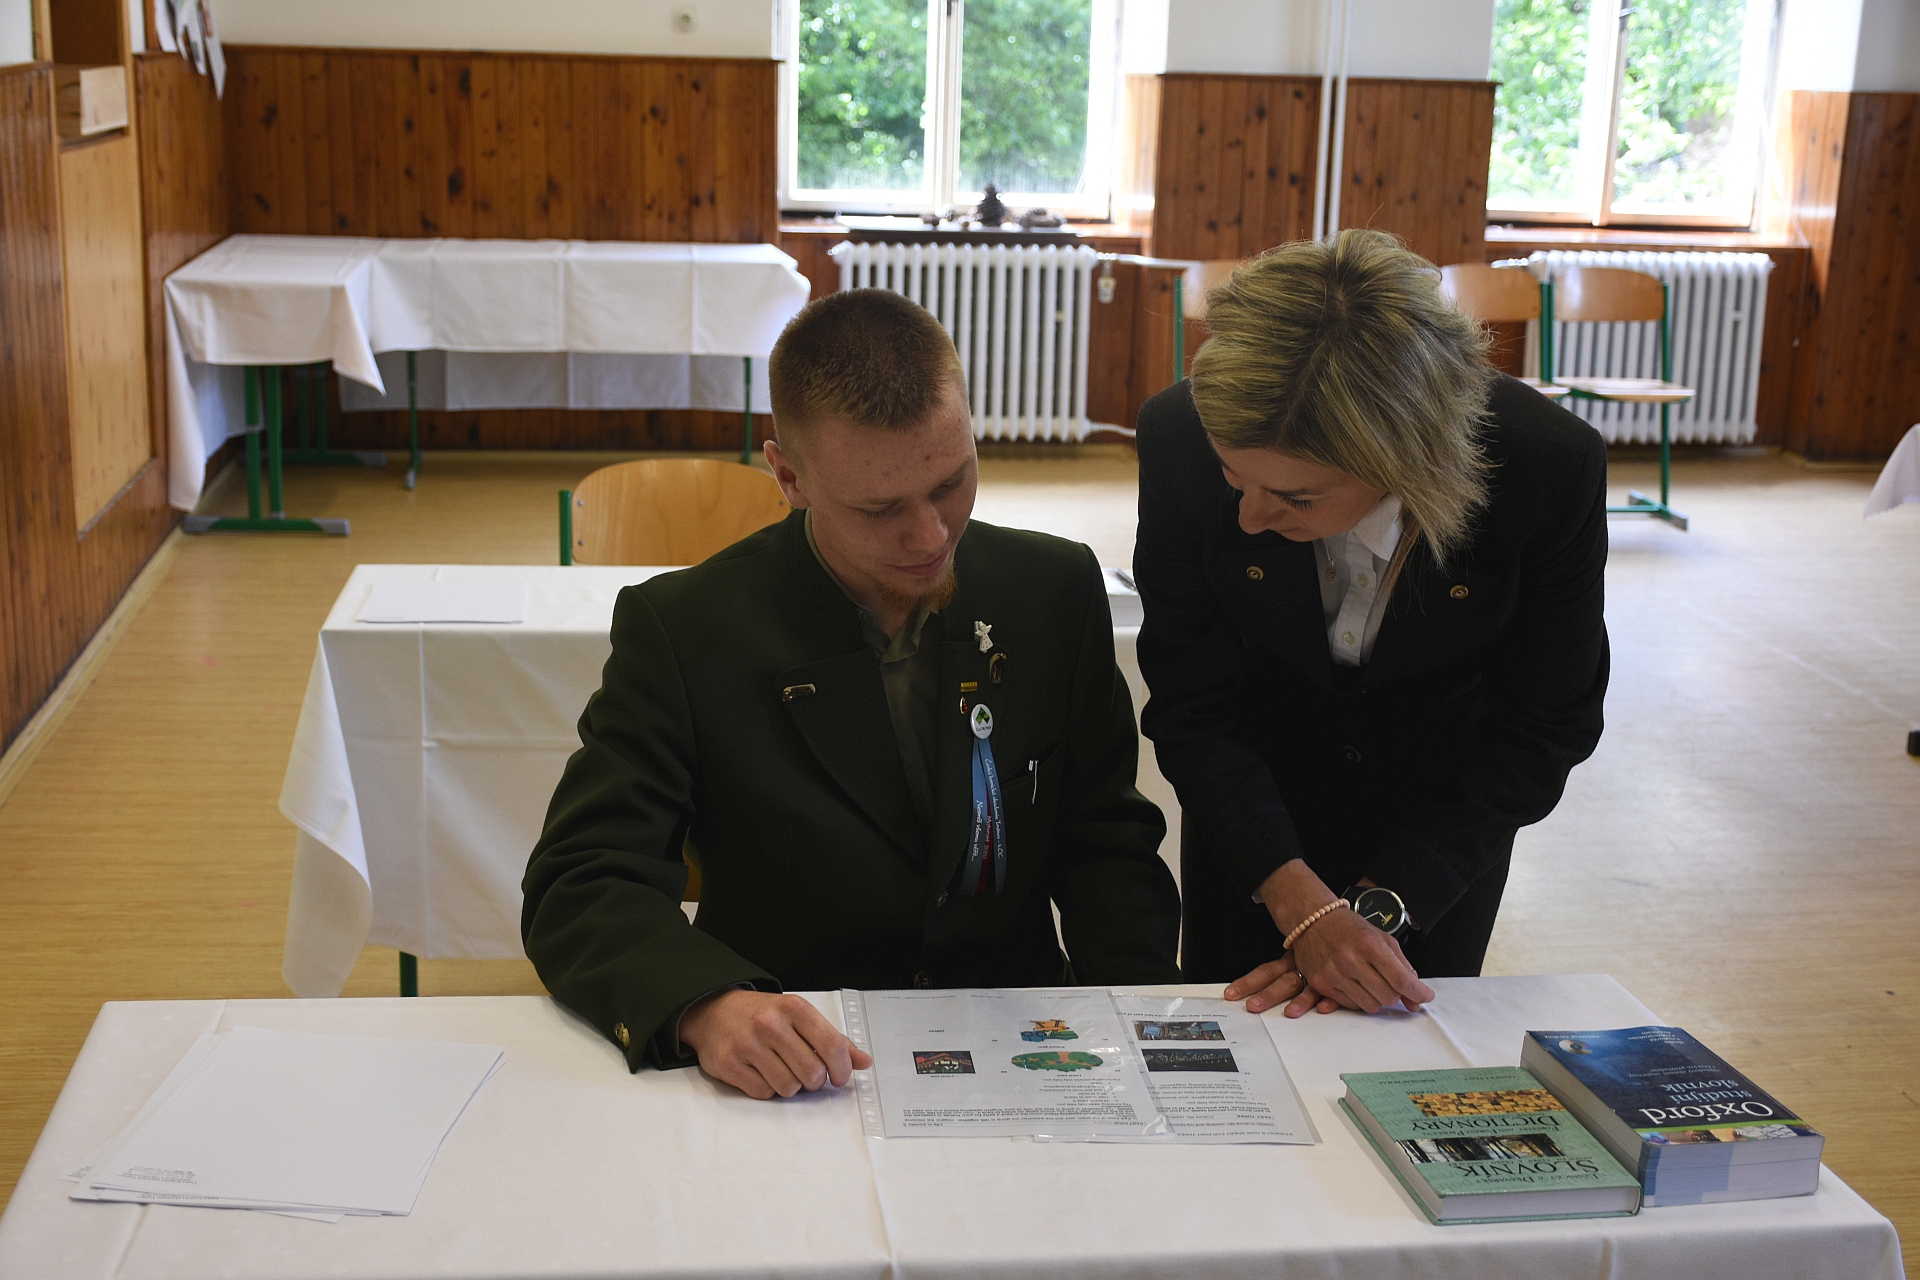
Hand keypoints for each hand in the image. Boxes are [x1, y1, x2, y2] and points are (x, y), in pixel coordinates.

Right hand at [677, 989, 872, 1099]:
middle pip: (812, 1073)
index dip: (842, 1068)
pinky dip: (767, 1089)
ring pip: (789, 1087)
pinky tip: (761, 1072)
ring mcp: (748, 1044)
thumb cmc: (761, 1014)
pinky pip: (763, 1093)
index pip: (832, 1045)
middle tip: (807, 1073)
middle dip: (815, 1080)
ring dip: (790, 1085)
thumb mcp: (799, 1016)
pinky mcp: (729, 1064)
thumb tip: (863, 1061)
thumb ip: (832, 1039)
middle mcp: (770, 1023)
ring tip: (781, 1069)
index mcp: (793, 1008)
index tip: (840, 1076)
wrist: (714, 1011)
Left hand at [1224, 955, 1338, 1016]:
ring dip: (1300, 1002)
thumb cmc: (1320, 944)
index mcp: (1291, 960)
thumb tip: (1254, 982)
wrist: (1342, 928)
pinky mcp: (1341, 984)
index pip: (1266, 972)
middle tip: (1253, 1007)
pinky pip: (1336, 993)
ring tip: (1290, 1013)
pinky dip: (1330, 1000)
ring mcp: (1322, 977)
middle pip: (1282, 983)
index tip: (1231, 992)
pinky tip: (1324, 1008)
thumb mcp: (1298, 951)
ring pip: (1308, 989)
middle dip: (1267, 996)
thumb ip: (1282, 967)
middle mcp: (1303, 968)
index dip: (1248, 982)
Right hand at [1229, 860, 1434, 1017]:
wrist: (1312, 920)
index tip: (1425, 997)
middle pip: (1388, 997)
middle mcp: (1351, 960)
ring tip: (1370, 982)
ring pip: (1371, 1006)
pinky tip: (1354, 983)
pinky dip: (1358, 998)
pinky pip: (1351, 1006)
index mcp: (1370, 944)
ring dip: (1376, 998)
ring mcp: (1334, 973)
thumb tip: (1416, 999)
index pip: (1401, 980)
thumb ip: (1403, 968)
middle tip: (1389, 983)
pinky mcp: (1321, 983)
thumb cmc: (1349, 928)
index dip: (1418, 993)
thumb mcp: (1381, 939)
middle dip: (1395, 994)